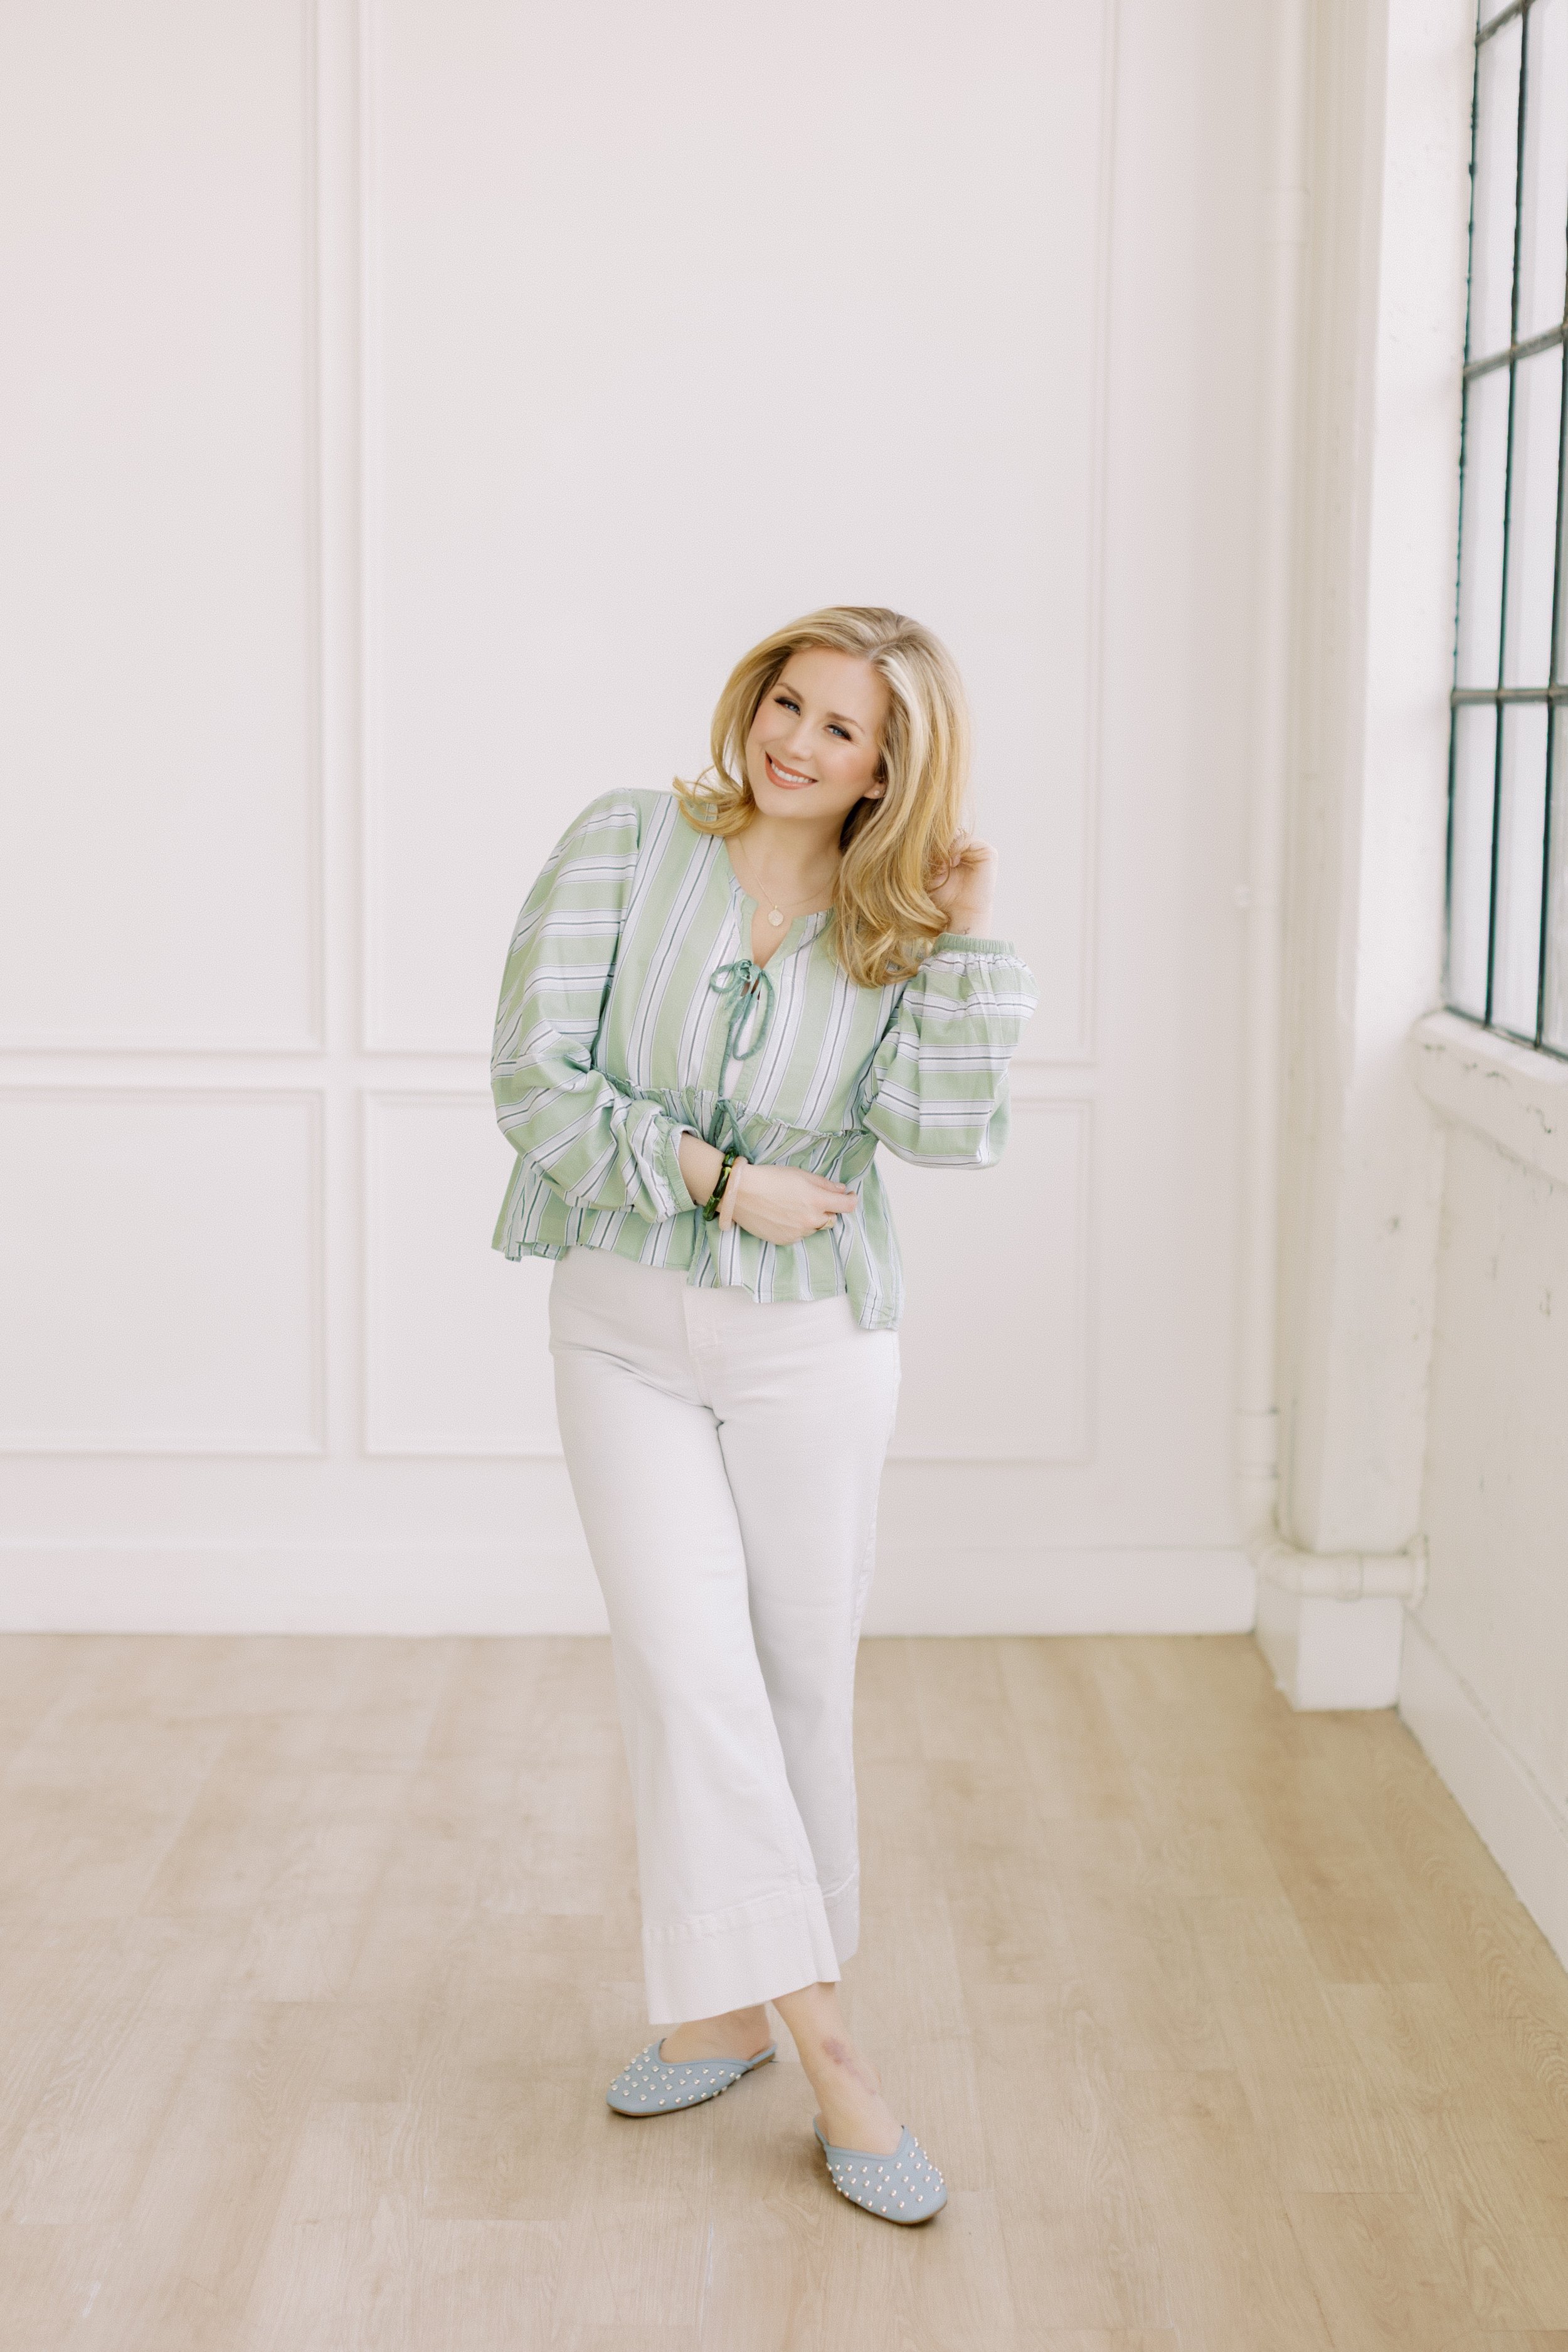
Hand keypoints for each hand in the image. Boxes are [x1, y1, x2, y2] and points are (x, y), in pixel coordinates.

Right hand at [723, 1161, 857, 1245]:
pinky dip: (796, 1227)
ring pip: (814, 1228)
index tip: (849, 1197)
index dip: (851, 1200)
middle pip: (830, 1219)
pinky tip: (782, 1215)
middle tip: (811, 1199)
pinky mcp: (785, 1240)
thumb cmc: (770, 1178)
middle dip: (826, 1210)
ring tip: (791, 1207)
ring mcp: (798, 1233)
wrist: (741, 1193)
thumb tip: (841, 1190)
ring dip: (810, 1219)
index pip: (847, 1206)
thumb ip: (824, 1184)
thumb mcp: (800, 1174)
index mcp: (817, 1201)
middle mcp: (810, 1220)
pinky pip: (799, 1235)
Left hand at [929, 836, 997, 934]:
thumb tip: (918, 840)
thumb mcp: (930, 875)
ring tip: (941, 866)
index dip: (931, 847)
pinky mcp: (988, 853)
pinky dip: (957, 848)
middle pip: (949, 836)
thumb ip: (928, 857)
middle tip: (933, 864)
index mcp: (956, 855)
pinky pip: (968, 840)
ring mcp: (979, 851)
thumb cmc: (945, 899)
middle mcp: (968, 851)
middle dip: (938, 848)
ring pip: (957, 837)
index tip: (924, 862)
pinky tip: (951, 863)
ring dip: (946, 849)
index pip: (942, 839)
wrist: (962, 914)